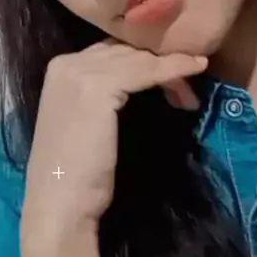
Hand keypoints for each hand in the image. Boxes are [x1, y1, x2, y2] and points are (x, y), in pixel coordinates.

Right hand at [21, 38, 207, 237]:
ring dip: (173, 71)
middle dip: (160, 65)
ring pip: (141, 59)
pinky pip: (148, 71)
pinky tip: (195, 69)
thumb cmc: (79, 172)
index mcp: (61, 68)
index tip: (174, 79)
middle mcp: (67, 63)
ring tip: (190, 96)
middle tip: (186, 93)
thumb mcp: (91, 119)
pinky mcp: (97, 88)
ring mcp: (79, 73)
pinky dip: (174, 69)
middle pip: (128, 51)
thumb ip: (107, 93)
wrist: (61, 204)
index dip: (146, 61)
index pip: (114, 51)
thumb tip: (145, 76)